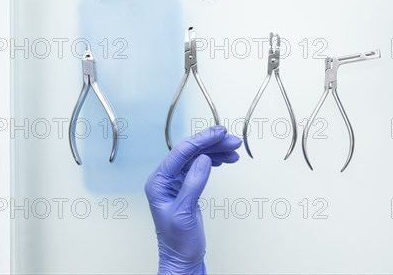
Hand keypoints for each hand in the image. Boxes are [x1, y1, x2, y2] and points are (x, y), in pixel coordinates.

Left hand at [145, 126, 241, 274]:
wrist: (181, 258)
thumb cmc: (177, 241)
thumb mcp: (184, 212)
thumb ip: (193, 184)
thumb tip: (203, 159)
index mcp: (158, 182)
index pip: (180, 152)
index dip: (201, 140)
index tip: (218, 133)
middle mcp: (165, 178)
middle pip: (190, 151)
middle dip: (212, 143)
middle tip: (232, 139)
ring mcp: (176, 181)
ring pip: (197, 157)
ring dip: (216, 151)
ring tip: (234, 149)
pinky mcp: (186, 186)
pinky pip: (201, 166)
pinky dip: (215, 160)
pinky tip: (225, 159)